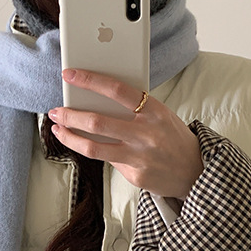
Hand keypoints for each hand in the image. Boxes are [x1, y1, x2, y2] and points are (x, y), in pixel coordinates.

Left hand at [49, 68, 202, 199]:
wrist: (195, 171)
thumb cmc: (172, 137)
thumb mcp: (160, 115)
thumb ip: (134, 109)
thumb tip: (96, 101)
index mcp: (154, 111)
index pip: (117, 90)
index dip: (90, 80)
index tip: (70, 74)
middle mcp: (146, 134)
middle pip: (97, 122)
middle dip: (69, 115)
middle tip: (55, 110)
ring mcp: (140, 157)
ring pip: (93, 147)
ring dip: (69, 137)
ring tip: (58, 129)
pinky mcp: (136, 176)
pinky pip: (108, 162)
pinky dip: (98, 152)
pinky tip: (92, 147)